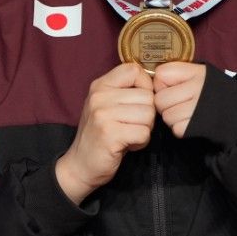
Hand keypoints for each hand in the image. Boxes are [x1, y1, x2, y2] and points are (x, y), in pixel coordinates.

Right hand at [55, 62, 154, 205]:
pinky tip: (128, 144)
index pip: (134, 70)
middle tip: (131, 125)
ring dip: (145, 129)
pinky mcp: (110, 134)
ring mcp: (103, 115)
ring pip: (148, 115)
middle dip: (147, 114)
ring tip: (128, 134)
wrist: (80, 165)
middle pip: (147, 96)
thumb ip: (125, 91)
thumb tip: (156, 83)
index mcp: (100, 85)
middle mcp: (99, 96)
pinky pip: (144, 133)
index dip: (145, 86)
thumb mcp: (106, 105)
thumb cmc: (100, 134)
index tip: (138, 102)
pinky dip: (141, 142)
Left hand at [151, 61, 206, 138]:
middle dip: (165, 105)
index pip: (160, 75)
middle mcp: (197, 88)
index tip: (173, 88)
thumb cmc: (213, 93)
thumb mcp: (199, 74)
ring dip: (173, 118)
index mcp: (196, 72)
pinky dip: (181, 128)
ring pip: (166, 116)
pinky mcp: (196, 127)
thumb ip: (176, 73)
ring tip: (187, 113)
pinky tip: (191, 122)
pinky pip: (176, 129)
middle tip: (179, 104)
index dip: (163, 84)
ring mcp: (197, 109)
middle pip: (159, 100)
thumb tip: (153, 82)